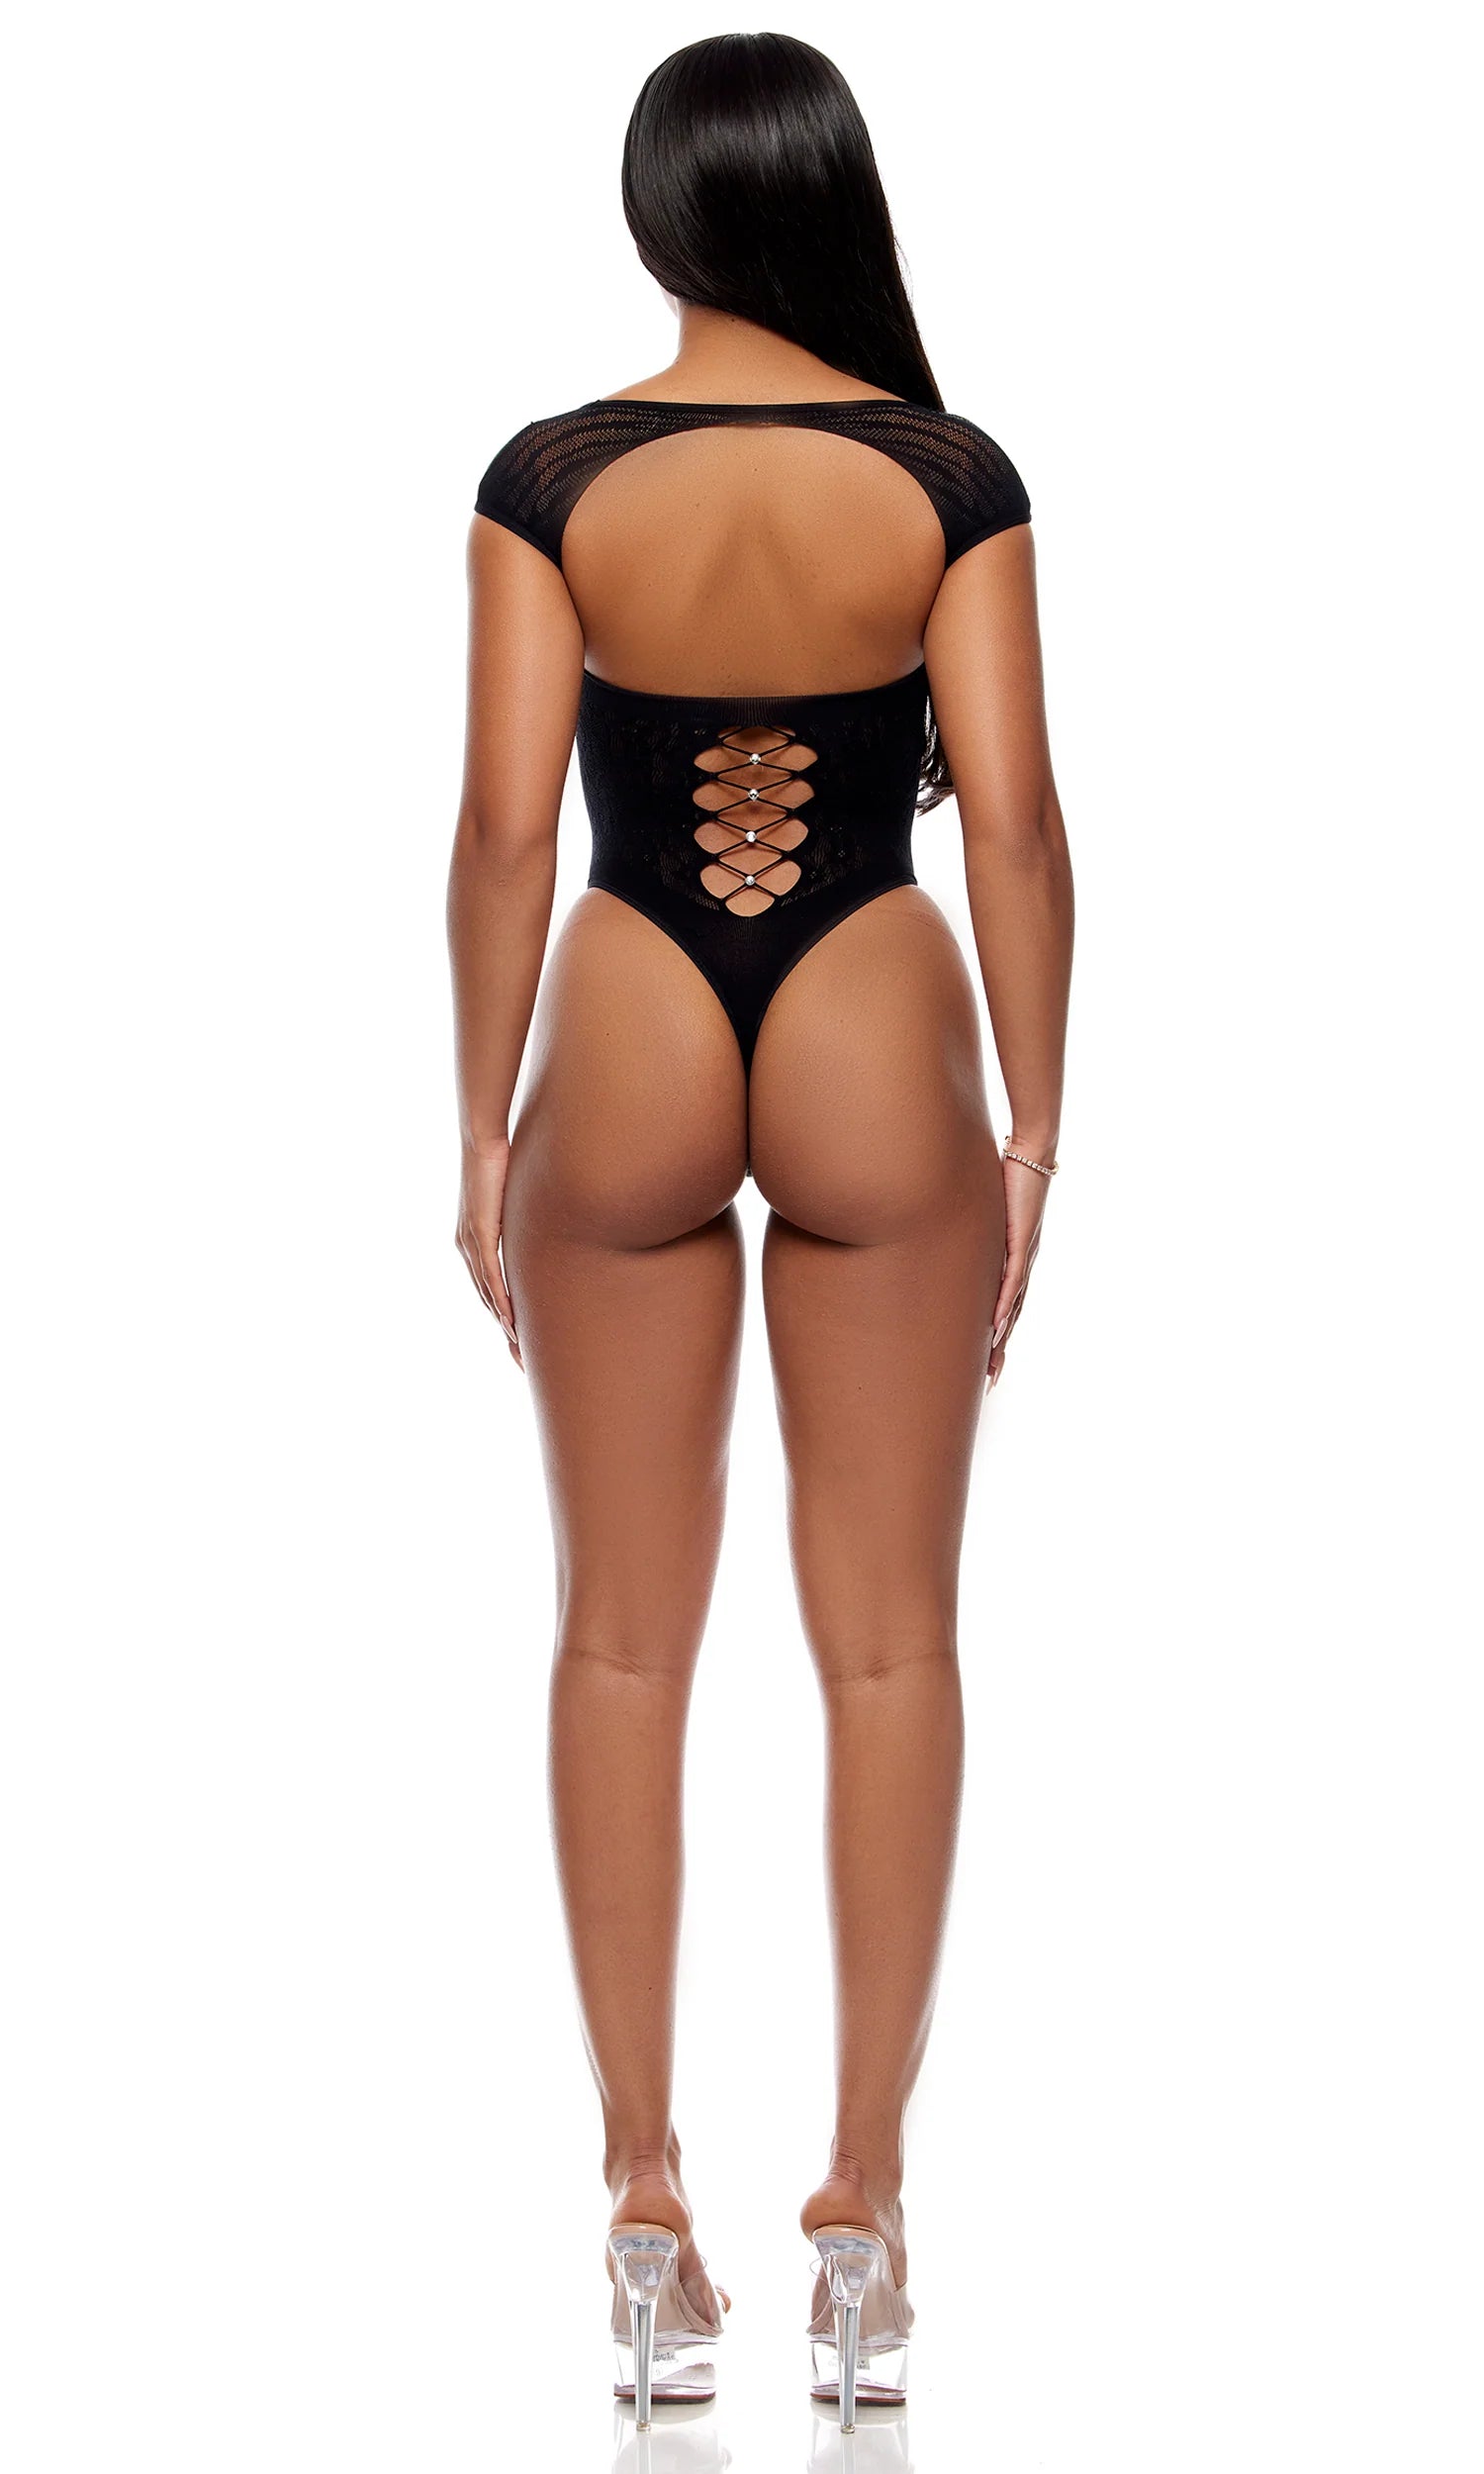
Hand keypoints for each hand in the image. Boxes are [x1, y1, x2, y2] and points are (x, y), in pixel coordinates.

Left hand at [456, 1140, 522, 1366]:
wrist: (482, 1137)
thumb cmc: (503, 1162)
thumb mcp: (519, 1201)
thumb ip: (530, 1221)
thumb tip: (555, 1226)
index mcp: (476, 1243)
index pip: (492, 1290)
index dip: (506, 1319)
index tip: (522, 1344)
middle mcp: (468, 1248)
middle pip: (488, 1301)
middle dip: (506, 1333)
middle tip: (523, 1362)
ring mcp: (471, 1243)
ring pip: (488, 1295)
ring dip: (504, 1325)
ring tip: (520, 1351)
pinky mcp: (478, 1233)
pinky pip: (490, 1277)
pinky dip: (500, 1302)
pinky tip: (510, 1322)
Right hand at [989, 1151, 1051, 1388]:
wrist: (1033, 1153)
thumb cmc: (1009, 1176)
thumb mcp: (985, 1210)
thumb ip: (972, 1228)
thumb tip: (945, 1231)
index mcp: (1015, 1260)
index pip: (1006, 1306)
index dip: (998, 1337)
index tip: (988, 1363)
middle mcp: (1023, 1263)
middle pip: (1012, 1317)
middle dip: (1000, 1350)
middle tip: (990, 1381)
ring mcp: (1024, 1255)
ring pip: (1014, 1306)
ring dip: (1002, 1337)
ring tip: (992, 1364)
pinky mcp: (1022, 1241)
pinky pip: (1013, 1280)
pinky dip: (1005, 1304)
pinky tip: (997, 1325)